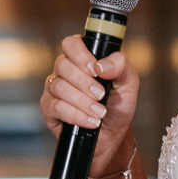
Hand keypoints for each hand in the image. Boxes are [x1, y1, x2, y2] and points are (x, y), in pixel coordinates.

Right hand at [41, 35, 139, 169]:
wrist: (112, 135)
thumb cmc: (118, 105)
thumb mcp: (128, 84)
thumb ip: (121, 67)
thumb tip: (101, 65)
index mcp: (82, 58)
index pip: (71, 44)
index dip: (81, 55)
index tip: (95, 70)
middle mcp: (65, 70)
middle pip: (63, 65)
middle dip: (84, 82)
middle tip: (101, 95)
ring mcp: (54, 88)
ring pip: (59, 87)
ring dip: (82, 101)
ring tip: (100, 113)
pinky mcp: (49, 108)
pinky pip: (56, 106)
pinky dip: (76, 115)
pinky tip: (90, 122)